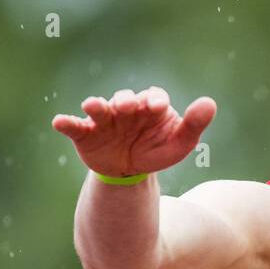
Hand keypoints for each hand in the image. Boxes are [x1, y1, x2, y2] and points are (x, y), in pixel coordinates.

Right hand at [52, 87, 215, 177]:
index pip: (154, 97)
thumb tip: (210, 103)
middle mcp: (126, 107)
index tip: (156, 107)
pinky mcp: (85, 133)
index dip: (154, 100)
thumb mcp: (179, 143)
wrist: (130, 171)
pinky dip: (66, 122)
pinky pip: (74, 126)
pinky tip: (59, 122)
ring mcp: (104, 119)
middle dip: (125, 101)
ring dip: (96, 105)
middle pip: (125, 98)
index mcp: (149, 106)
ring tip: (93, 106)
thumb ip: (193, 125)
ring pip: (99, 108)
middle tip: (127, 107)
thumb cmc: (156, 150)